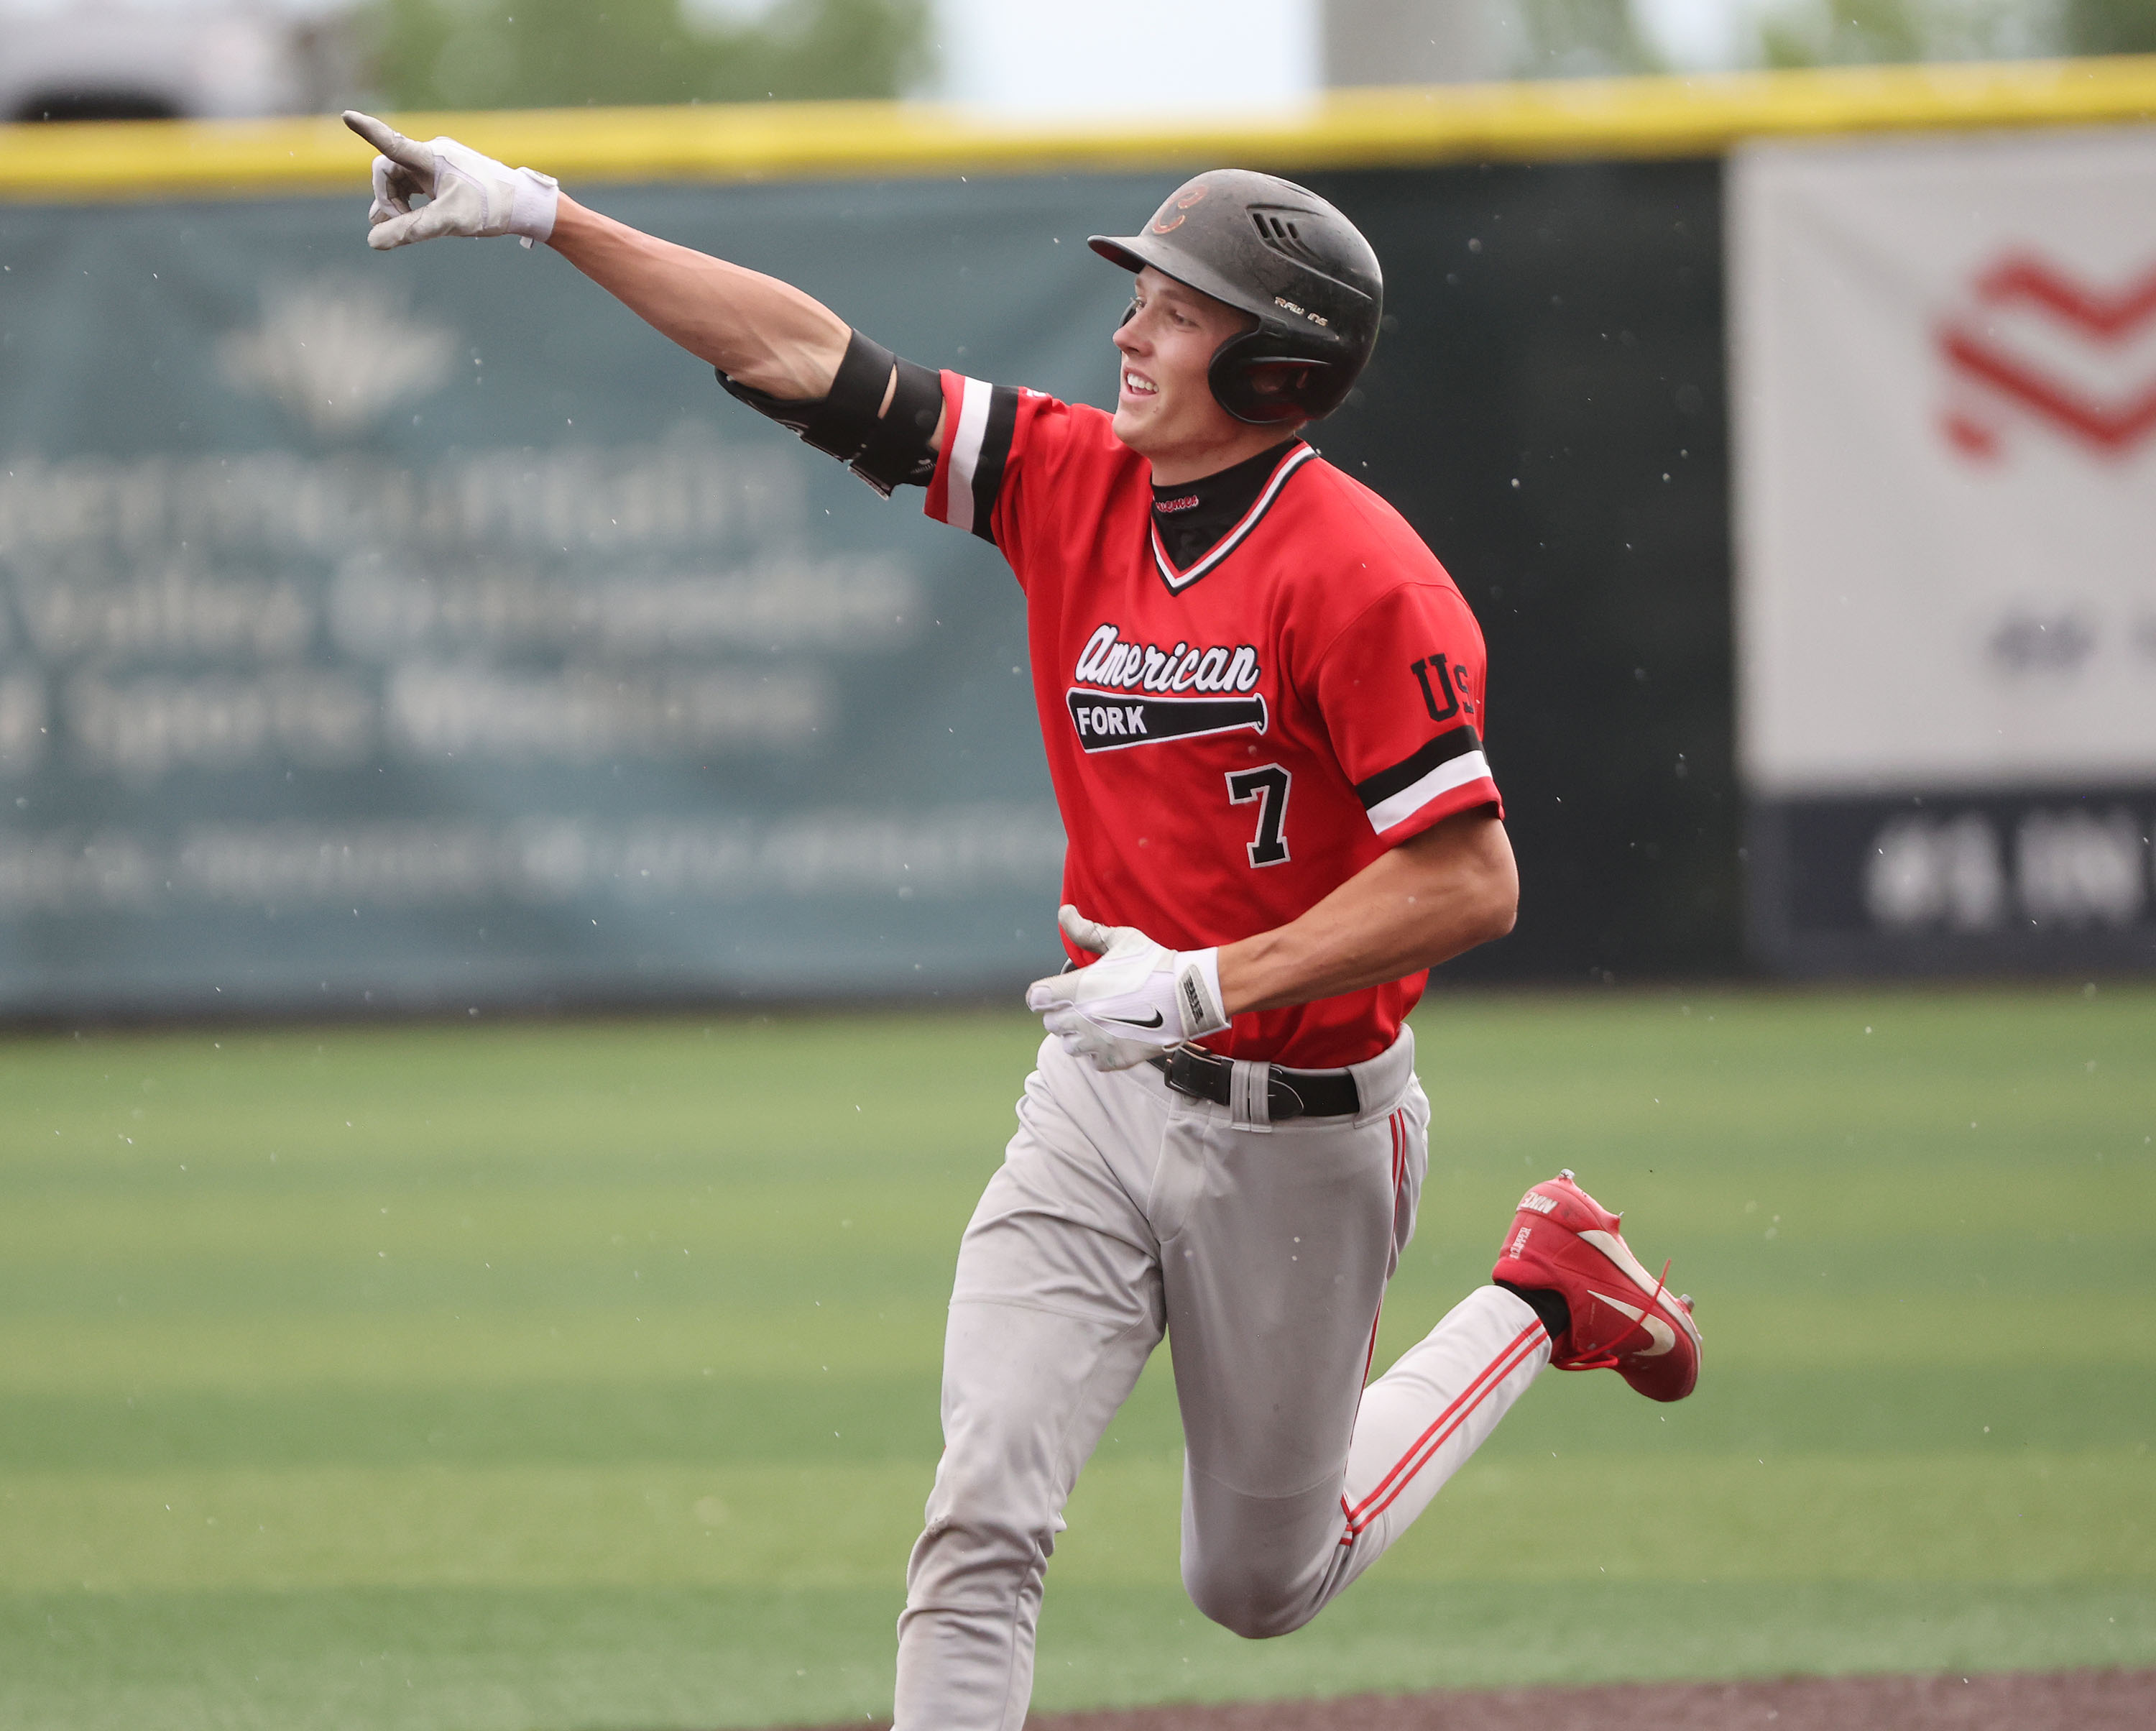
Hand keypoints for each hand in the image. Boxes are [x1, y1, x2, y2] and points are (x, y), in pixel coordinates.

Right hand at [342, 110, 558, 250]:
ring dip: (393, 203)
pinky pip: (414, 184)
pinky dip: (406, 202)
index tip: (347, 116)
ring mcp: (437, 164)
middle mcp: (431, 154)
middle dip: (386, 199)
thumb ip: (411, 230)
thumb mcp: (449, 222)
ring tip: (389, 228)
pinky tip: (401, 219)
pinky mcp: (443, 174)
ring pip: (400, 179)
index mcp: (431, 157)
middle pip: (389, 171)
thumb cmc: (490, 209)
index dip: (368, 131)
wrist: (523, 205)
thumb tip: (374, 241)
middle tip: (394, 226)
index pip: (393, 143)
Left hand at [1024, 905, 1229, 1071]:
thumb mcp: (1121, 939)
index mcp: (1077, 989)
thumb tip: (1064, 911)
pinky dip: (1099, 1052)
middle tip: (1086, 1003)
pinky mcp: (1115, 1059)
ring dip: (1079, 1035)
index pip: (1036, 998)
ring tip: (1100, 1021)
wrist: (1188, 995)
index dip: (1044, 994)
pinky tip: (1114, 1036)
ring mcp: (1097, 1042)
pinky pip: (1093, 1061)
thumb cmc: (1154, 963)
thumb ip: (1086, 930)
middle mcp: (1081, 1018)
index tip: (1056, 991)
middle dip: (1063, 1013)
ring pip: (1070, 1045)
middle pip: (1051, 1023)